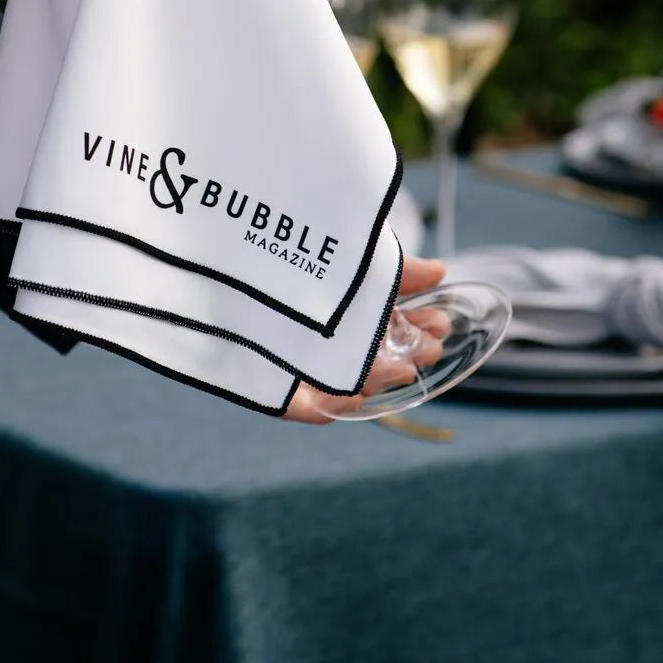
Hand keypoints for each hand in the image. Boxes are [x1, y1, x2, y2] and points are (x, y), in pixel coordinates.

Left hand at [284, 256, 447, 423]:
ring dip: (378, 377)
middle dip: (409, 353)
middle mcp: (325, 337)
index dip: (421, 327)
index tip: (440, 323)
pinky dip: (332, 406)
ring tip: (396, 365)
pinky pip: (306, 407)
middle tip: (425, 346)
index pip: (393, 325)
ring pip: (347, 383)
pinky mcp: (273, 386)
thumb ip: (392, 268)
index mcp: (344, 309)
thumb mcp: (349, 258)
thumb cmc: (289, 255)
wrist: (221, 260)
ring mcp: (300, 363)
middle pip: (376, 357)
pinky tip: (353, 395)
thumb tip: (440, 270)